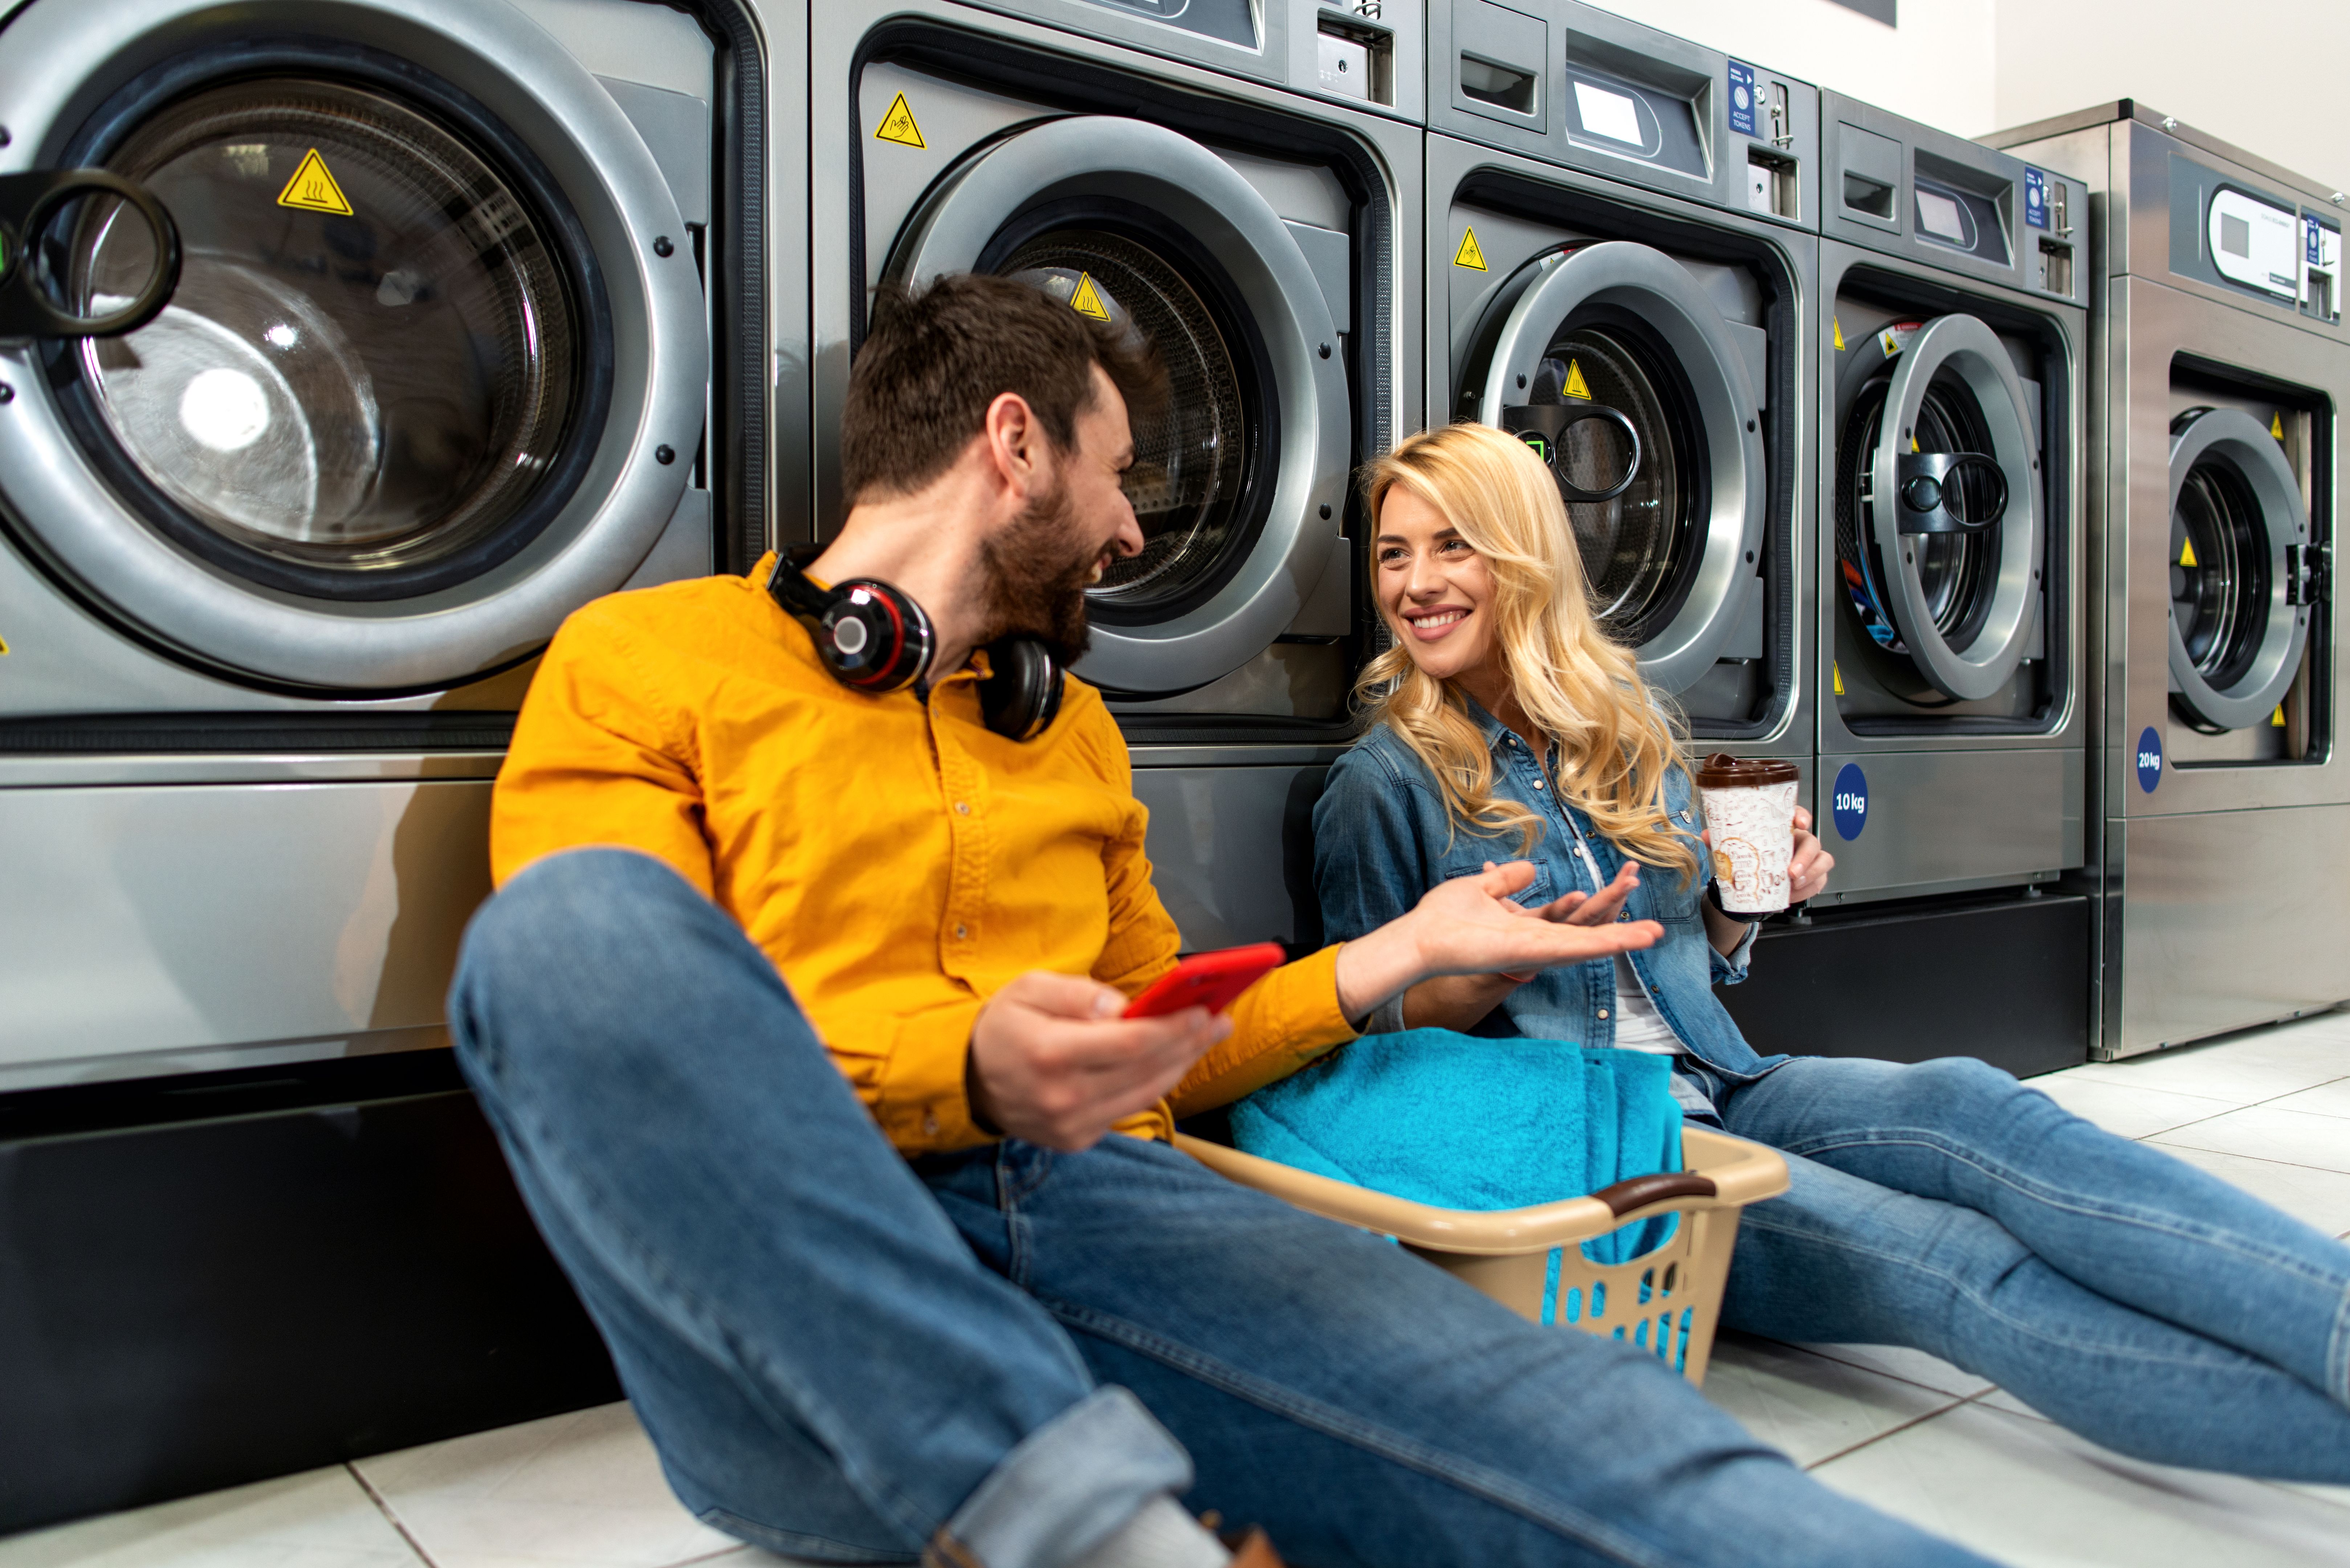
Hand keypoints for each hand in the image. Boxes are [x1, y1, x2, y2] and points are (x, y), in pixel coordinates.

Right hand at [968, 971, 1230, 1150]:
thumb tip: (1124, 1006)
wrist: (967, 1078)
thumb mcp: (1029, 988)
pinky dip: (1153, 1084)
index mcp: (1050, 1054)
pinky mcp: (1075, 1140)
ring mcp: (1070, 1126)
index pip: (1131, 1044)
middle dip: (1190, 1044)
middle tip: (1220, 1021)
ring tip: (1204, 1038)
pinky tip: (1170, 1061)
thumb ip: (1077, 995)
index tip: (1205, 1011)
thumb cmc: (1004, 1025)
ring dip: (1180, 1065)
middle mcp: (1063, 1097)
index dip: (1174, 1028)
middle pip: (1147, 1071)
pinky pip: (1127, 1111)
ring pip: (1145, 1095)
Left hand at [1334, 861, 1661, 1022]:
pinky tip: (1626, 939)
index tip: (1626, 882)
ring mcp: (1537, 951)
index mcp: (1530, 927)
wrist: (1422, 937)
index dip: (1601, 903)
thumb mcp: (1483, 888)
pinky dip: (1600, 943)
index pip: (1575, 916)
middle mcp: (1538, 942)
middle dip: (1618, 920)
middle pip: (1587, 930)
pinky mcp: (1532, 954)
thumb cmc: (1443, 917)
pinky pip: (1572, 948)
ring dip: (1620, 938)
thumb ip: (1507, 880)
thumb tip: (1527, 867)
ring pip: (1587, 944)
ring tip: (1652, 934)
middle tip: (1651, 916)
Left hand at [1697, 807, 1832, 903]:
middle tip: (1791, 871)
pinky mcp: (1813, 876)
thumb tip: (1708, 836)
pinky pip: (1819, 881)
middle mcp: (1799, 841)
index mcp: (1784, 829)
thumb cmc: (1754, 857)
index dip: (1802, 815)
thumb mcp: (1737, 848)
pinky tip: (1792, 894)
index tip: (1800, 822)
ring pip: (1823, 861)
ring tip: (1793, 884)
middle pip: (1813, 842)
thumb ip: (1722, 841)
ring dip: (1810, 873)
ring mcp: (1809, 859)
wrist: (1756, 882)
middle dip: (1805, 857)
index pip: (1797, 815)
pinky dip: (1807, 890)